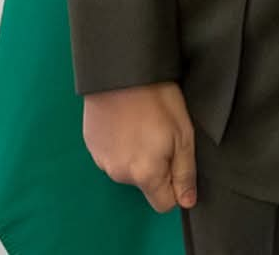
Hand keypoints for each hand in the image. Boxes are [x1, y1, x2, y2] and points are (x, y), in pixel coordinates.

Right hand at [82, 82, 196, 212]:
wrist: (121, 74)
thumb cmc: (158, 101)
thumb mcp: (183, 135)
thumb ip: (185, 173)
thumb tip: (187, 201)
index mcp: (145, 175)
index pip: (163, 204)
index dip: (176, 187)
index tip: (178, 162)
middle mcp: (120, 175)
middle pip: (145, 184)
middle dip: (157, 167)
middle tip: (162, 135)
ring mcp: (102, 161)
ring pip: (127, 170)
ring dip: (137, 156)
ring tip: (142, 125)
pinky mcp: (92, 146)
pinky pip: (111, 156)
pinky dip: (120, 145)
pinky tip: (126, 123)